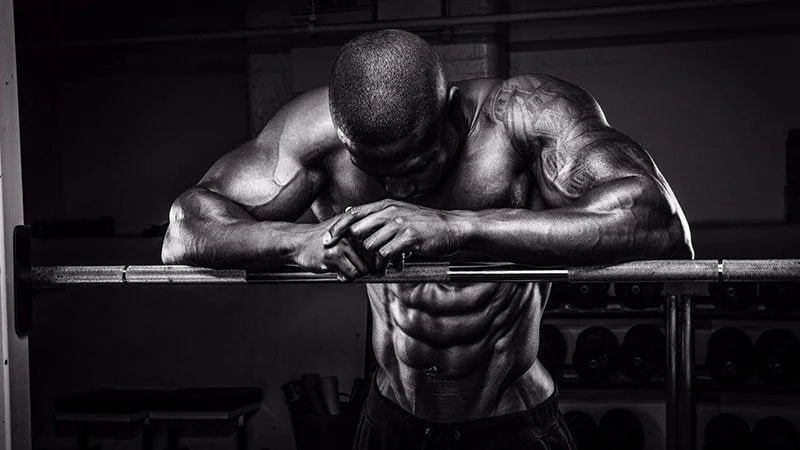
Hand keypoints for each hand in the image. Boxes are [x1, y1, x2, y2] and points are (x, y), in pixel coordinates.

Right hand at [294, 218, 376, 280]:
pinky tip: (339, 274)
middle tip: (359, 270)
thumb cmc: (320, 238)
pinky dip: (346, 278)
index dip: (378, 257)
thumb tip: (381, 249)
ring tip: (346, 271)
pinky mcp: (332, 257)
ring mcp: (341, 245)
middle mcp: (350, 233)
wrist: (297, 242)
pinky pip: (350, 274)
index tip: (376, 264)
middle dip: (367, 268)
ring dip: (356, 274)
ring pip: (362, 269)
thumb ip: (360, 233)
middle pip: (373, 259)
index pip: (377, 243)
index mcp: (355, 224)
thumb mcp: (341, 228)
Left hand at [326, 200, 464, 272]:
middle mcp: (391, 211)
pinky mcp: (409, 237)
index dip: (338, 227)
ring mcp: (400, 224)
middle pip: (357, 230)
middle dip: (352, 249)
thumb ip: (378, 214)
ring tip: (378, 268)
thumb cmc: (426, 224)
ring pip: (370, 245)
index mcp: (386, 205)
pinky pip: (386, 254)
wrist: (453, 227)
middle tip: (352, 263)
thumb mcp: (401, 212)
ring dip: (371, 261)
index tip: (327, 240)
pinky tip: (391, 268)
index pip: (353, 214)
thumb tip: (351, 213)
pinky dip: (384, 265)